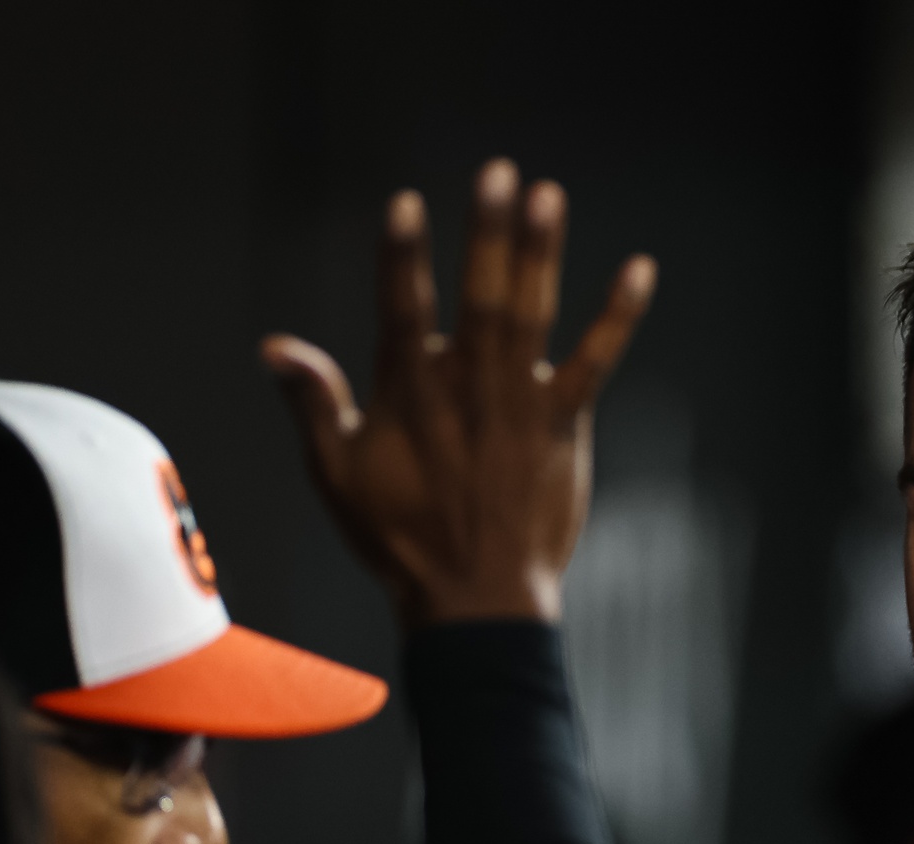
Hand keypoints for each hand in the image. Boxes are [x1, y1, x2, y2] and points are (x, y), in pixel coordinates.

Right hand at [263, 159, 656, 629]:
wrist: (476, 600)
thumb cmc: (401, 540)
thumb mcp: (338, 474)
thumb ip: (314, 402)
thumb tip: (274, 346)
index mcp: (409, 394)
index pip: (401, 308)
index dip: (403, 255)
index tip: (406, 203)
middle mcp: (466, 388)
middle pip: (478, 296)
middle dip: (486, 232)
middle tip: (498, 173)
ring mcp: (519, 403)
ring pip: (530, 315)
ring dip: (541, 253)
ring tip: (547, 196)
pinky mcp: (563, 424)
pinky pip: (597, 360)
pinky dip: (618, 316)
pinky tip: (638, 270)